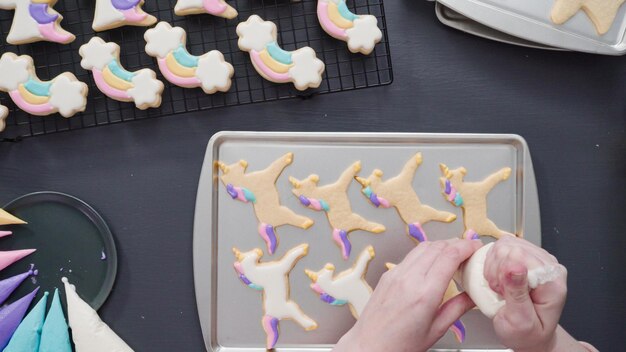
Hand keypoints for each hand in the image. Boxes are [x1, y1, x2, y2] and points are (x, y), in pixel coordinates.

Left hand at [333, 239, 481, 351]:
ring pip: (423, 247)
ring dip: (441, 246)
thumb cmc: (399, 344)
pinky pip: (411, 256)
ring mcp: (396, 274)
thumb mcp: (436, 329)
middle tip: (469, 250)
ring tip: (453, 255)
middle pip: (437, 246)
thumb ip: (457, 308)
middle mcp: (409, 279)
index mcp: (424, 294)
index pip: (449, 256)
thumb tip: (473, 296)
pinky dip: (426, 253)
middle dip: (457, 244)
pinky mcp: (388, 275)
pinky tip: (433, 263)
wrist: (369, 345)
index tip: (476, 247)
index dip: (466, 246)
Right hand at [484, 236, 567, 351]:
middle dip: (497, 269)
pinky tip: (498, 279)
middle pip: (511, 247)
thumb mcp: (520, 321)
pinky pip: (501, 247)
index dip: (503, 272)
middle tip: (500, 291)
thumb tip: (514, 266)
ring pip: (504, 245)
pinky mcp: (524, 256)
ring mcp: (536, 258)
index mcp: (552, 281)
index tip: (501, 291)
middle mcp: (548, 266)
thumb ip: (517, 294)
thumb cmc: (527, 333)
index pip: (521, 256)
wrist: (530, 336)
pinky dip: (493, 262)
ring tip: (500, 287)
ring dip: (494, 266)